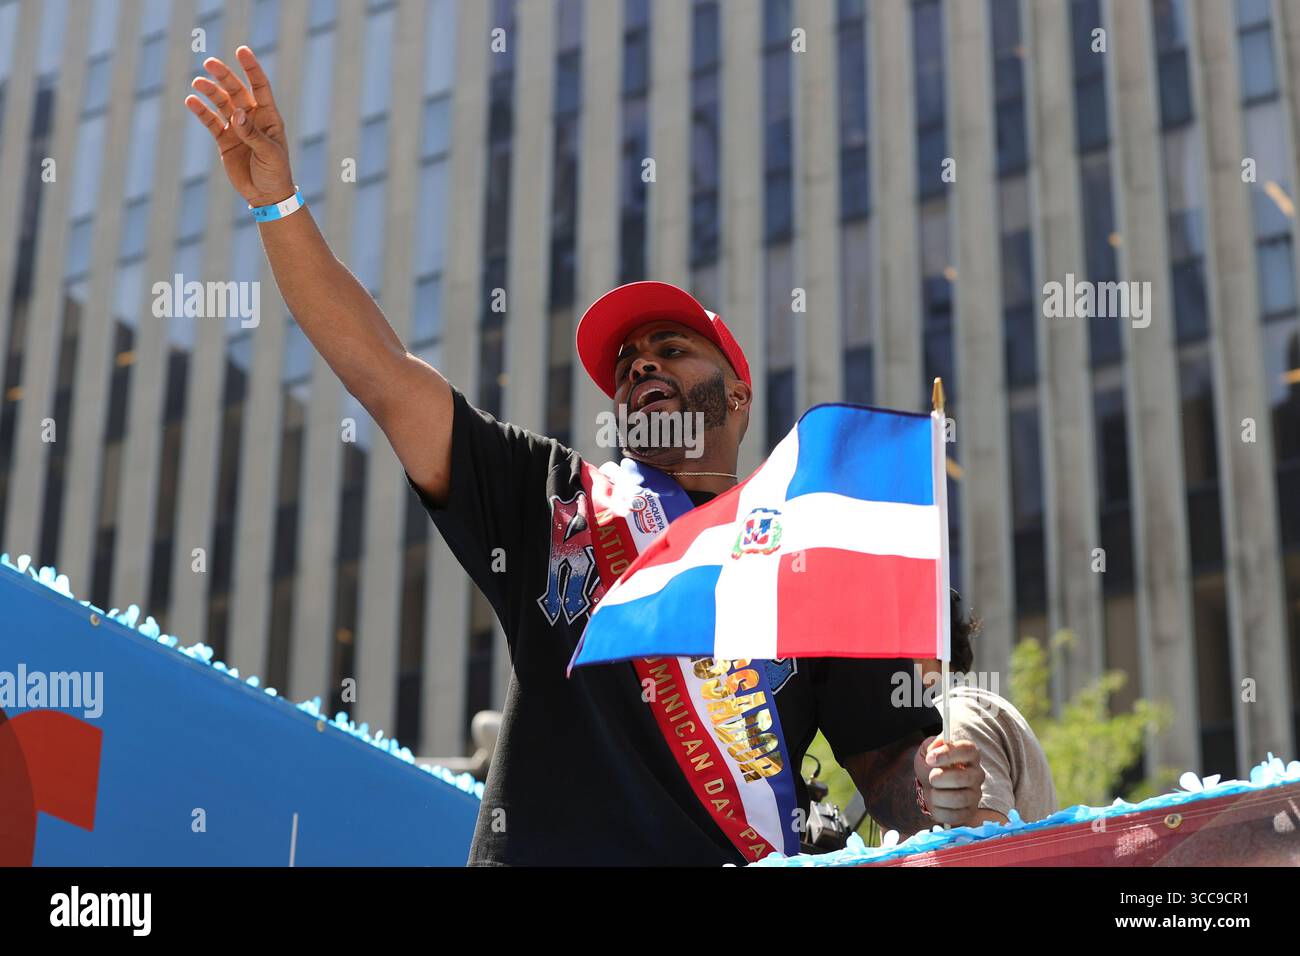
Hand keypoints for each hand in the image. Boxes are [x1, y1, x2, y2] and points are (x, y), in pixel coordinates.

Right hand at [184, 46, 294, 207]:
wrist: (266, 195)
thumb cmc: (275, 173)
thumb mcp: (269, 154)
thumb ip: (252, 134)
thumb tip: (237, 114)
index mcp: (269, 117)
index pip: (260, 87)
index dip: (251, 68)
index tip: (241, 51)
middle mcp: (252, 118)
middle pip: (236, 91)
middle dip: (224, 76)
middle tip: (209, 63)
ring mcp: (237, 127)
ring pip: (221, 103)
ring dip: (210, 91)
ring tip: (197, 83)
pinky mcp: (225, 139)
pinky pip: (211, 121)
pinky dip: (201, 111)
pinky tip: (191, 101)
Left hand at [912, 735, 985, 827]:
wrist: (927, 786)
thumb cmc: (931, 766)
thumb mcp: (927, 750)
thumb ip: (932, 745)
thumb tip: (939, 745)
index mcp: (969, 755)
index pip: (968, 750)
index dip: (948, 753)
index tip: (930, 758)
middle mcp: (977, 774)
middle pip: (965, 778)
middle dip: (941, 778)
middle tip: (931, 777)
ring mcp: (975, 795)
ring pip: (960, 799)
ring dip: (938, 795)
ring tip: (932, 790)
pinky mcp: (969, 812)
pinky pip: (955, 815)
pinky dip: (939, 810)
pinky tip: (936, 803)